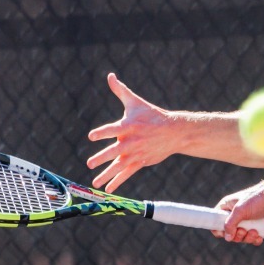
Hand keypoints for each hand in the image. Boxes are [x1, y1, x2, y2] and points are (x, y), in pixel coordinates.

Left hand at [86, 73, 176, 192]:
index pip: (112, 129)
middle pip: (114, 151)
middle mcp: (131, 141)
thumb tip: (110, 76)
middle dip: (102, 158)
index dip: (102, 133)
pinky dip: (118, 181)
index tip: (92, 136)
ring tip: (95, 182)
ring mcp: (136, 153)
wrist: (174, 131)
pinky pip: (127, 173)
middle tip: (90, 163)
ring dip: (107, 175)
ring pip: (119, 166)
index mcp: (128, 125)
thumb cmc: (151, 114)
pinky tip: (108, 189)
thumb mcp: (135, 102)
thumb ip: (120, 90)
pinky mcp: (141, 162)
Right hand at [215, 181, 263, 244]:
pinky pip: (252, 239)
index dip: (219, 230)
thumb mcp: (240, 210)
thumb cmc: (256, 200)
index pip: (216, 222)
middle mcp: (235, 216)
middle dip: (237, 235)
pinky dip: (255, 240)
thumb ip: (230, 224)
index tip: (225, 232)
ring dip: (247, 238)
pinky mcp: (256, 228)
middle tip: (244, 230)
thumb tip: (227, 238)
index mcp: (227, 208)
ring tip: (254, 232)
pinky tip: (259, 236)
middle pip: (229, 234)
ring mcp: (246, 222)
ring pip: (241, 238)